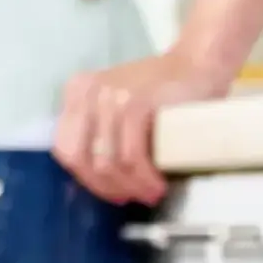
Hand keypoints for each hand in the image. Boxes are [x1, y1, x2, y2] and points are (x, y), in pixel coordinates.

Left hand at [52, 48, 231, 205]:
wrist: (197, 64)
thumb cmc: (161, 92)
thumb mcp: (118, 104)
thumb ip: (101, 129)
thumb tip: (98, 179)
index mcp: (77, 92)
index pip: (65, 148)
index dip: (86, 179)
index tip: (112, 192)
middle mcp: (87, 92)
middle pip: (80, 158)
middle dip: (106, 187)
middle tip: (133, 198)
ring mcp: (109, 96)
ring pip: (106, 162)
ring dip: (130, 187)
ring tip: (150, 194)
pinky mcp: (135, 103)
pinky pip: (130, 155)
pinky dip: (144, 178)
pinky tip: (158, 185)